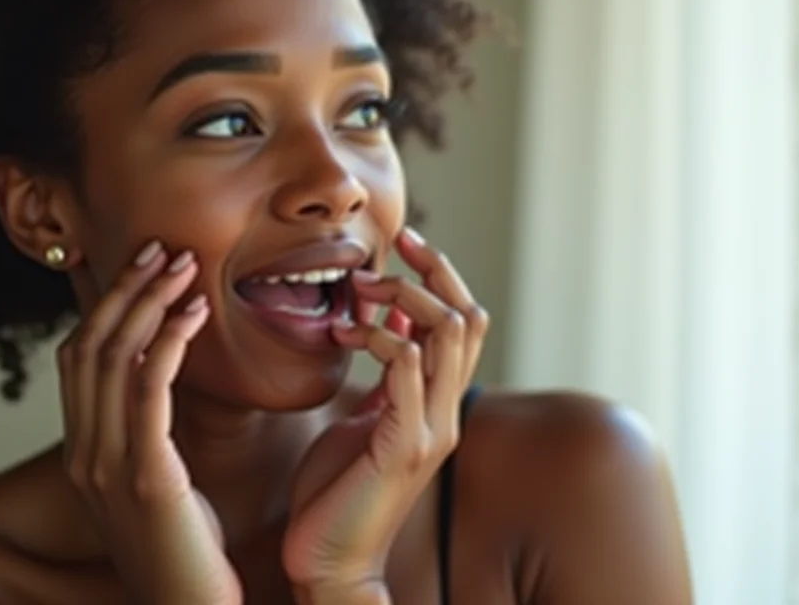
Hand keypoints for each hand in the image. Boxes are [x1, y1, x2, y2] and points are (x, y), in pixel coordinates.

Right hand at [56, 242, 241, 604]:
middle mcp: (84, 455)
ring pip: (114, 357)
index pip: (78, 359)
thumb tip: (160, 385)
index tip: (141, 268)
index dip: (106, 305)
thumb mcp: (156, 487)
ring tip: (183, 265)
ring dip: (148, 301)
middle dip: (124, 289)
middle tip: (160, 247)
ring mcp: (108, 467)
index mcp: (83, 454)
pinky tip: (195, 313)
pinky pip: (148, 389)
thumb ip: (146, 439)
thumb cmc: (188, 554)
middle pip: (89, 346)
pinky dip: (169, 340)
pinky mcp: (147, 477)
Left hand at [282, 228, 487, 592]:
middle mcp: (446, 412)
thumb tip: (388, 323)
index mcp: (439, 402)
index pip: (463, 320)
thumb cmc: (340, 490)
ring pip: (448, 335)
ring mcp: (431, 430)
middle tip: (380, 258)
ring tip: (358, 296)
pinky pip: (410, 375)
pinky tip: (347, 333)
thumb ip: (387, 377)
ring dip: (403, 301)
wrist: (331, 558)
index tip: (404, 240)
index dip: (440, 273)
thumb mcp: (366, 417)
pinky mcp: (404, 448)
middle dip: (428, 273)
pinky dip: (384, 341)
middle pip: (467, 318)